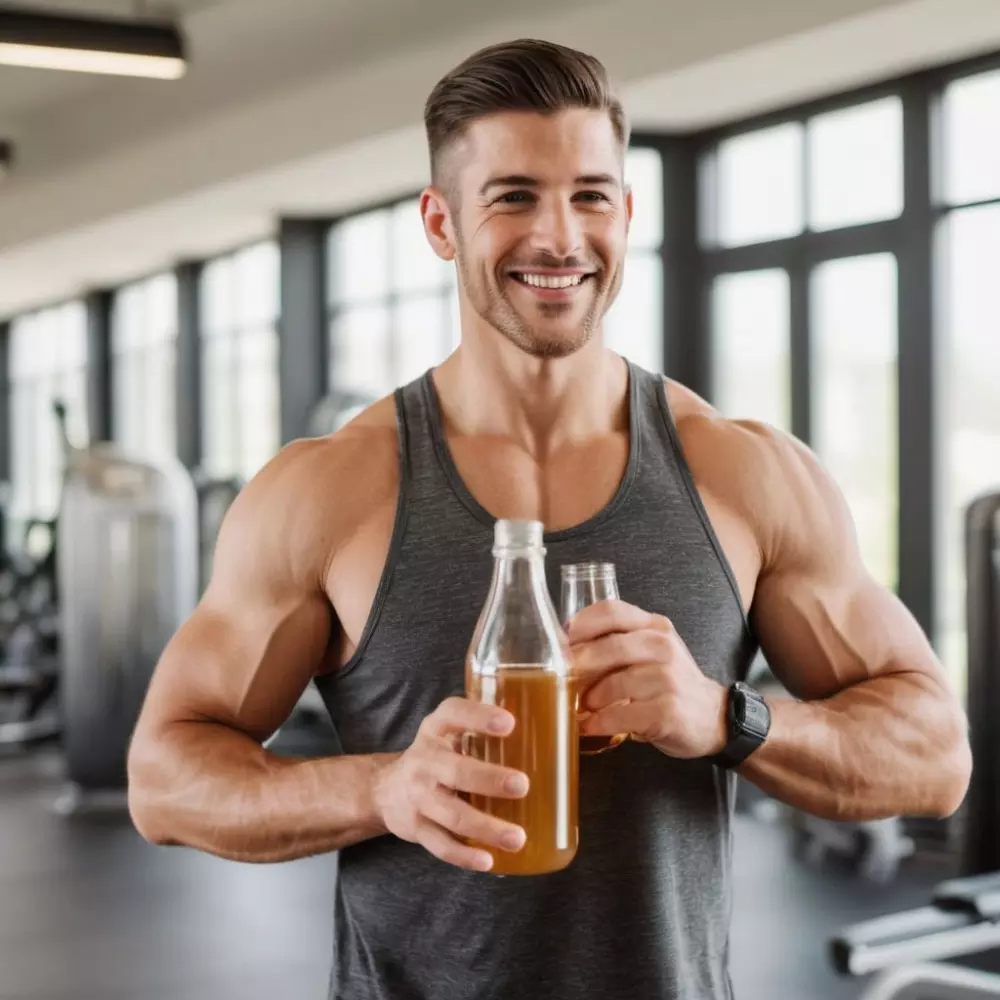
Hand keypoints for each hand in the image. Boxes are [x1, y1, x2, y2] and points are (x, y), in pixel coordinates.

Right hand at [371, 697, 529, 870]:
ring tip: (518, 837)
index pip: (453, 713)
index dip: (479, 716)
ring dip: (486, 827)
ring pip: (453, 815)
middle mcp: (424, 760)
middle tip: (522, 785)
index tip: (509, 723)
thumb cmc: (435, 756)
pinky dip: (465, 855)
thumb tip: (546, 734)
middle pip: (455, 770)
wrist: (385, 788)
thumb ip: (481, 730)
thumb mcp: (448, 732)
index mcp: (435, 730)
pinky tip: (489, 860)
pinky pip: (441, 845)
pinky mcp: (416, 828)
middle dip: (489, 779)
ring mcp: (418, 797)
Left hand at [568, 600, 727, 759]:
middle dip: (578, 665)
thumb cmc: (670, 683)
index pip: (613, 611)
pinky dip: (599, 722)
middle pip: (610, 647)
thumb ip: (618, 643)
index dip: (582, 623)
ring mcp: (668, 679)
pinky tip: (589, 726)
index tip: (562, 639)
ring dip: (589, 698)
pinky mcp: (667, 711)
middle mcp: (663, 647)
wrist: (715, 717)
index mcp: (655, 627)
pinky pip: (621, 715)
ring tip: (578, 706)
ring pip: (614, 683)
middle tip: (559, 679)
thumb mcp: (651, 652)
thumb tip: (564, 648)